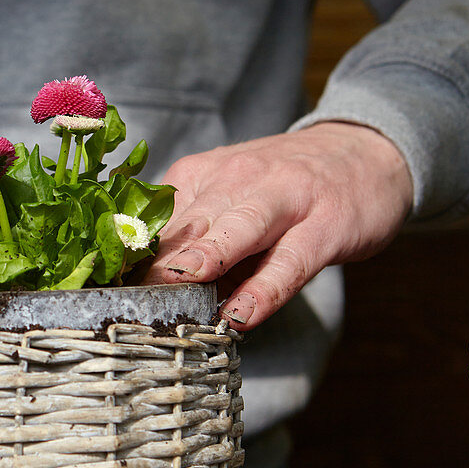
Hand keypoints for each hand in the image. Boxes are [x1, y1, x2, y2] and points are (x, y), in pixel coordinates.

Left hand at [146, 122, 412, 329]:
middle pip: (191, 221)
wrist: (366, 152)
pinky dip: (265, 289)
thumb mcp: (228, 198)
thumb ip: (191, 239)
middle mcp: (238, 179)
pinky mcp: (326, 225)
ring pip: (238, 229)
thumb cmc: (283, 190)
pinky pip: (290, 261)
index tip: (102, 287)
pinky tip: (243, 315)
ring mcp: (285, 199)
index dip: (129, 254)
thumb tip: (141, 291)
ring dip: (206, 256)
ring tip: (178, 285)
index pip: (155, 217)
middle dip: (158, 255)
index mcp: (201, 175)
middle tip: (126, 287)